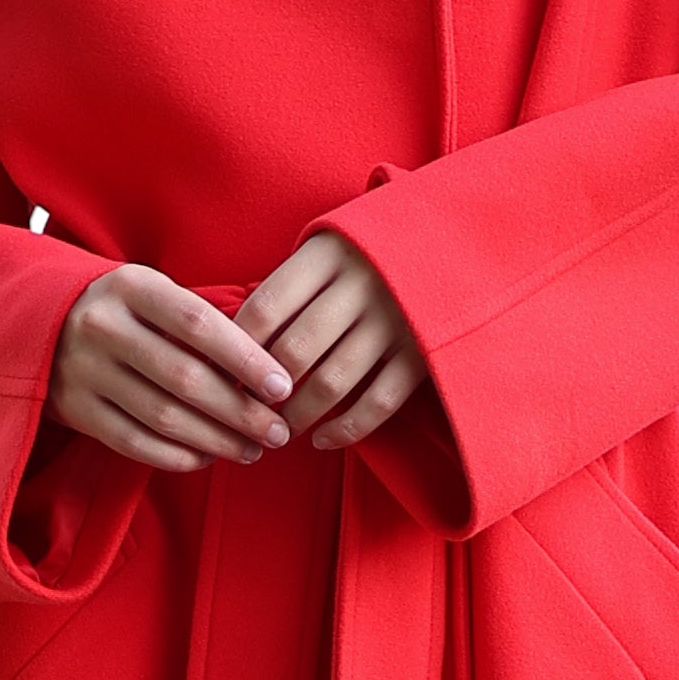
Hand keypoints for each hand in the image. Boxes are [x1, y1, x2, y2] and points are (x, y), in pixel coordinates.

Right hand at [49, 265, 295, 471]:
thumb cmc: (122, 310)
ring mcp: (83, 371)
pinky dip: (177, 456)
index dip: (245, 358)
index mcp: (131, 287)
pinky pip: (133, 443)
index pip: (198, 324)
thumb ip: (200, 317)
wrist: (36, 321)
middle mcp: (103, 327)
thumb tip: (270, 364)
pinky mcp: (74, 410)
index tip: (282, 387)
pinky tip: (208, 458)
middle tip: (279, 432)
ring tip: (253, 449)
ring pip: (162, 416)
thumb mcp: (151, 291)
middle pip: (185, 377)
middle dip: (241, 411)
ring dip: (216, 440)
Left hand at [243, 227, 426, 452]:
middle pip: (294, 351)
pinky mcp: (424, 352)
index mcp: (327, 253)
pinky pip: (377, 402)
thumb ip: (290, 286)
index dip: (236, 350)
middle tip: (248, 412)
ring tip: (281, 429)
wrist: (454, 240)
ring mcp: (395, 319)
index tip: (223, 378)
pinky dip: (345, 429)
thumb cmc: (370, 253)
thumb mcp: (329, 247)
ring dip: (298, 415)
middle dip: (264, 392)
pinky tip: (322, 440)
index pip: (264, 308)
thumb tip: (233, 344)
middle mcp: (361, 283)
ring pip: (331, 382)